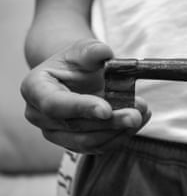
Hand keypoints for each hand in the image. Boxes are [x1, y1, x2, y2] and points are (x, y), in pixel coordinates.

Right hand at [20, 39, 149, 152]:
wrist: (75, 76)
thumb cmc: (77, 61)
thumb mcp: (84, 49)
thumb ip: (92, 50)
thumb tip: (104, 52)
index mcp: (35, 88)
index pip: (55, 104)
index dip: (81, 108)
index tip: (107, 109)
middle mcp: (39, 116)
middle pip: (76, 126)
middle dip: (110, 122)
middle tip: (137, 113)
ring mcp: (55, 133)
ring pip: (88, 142)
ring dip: (119, 131)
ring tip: (142, 114)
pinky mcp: (74, 143)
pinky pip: (98, 147)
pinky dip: (120, 136)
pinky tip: (138, 122)